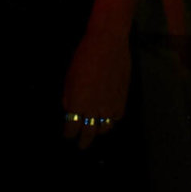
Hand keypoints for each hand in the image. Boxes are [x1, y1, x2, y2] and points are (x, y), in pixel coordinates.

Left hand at [61, 27, 129, 149]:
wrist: (107, 44)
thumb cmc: (83, 58)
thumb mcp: (69, 79)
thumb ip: (69, 99)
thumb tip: (71, 111)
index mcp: (77, 104)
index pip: (72, 128)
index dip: (69, 134)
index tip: (68, 136)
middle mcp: (93, 110)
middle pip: (88, 134)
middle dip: (83, 141)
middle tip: (81, 146)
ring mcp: (110, 107)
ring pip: (104, 128)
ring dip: (98, 130)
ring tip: (95, 131)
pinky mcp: (122, 100)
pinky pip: (116, 118)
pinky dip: (111, 120)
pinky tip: (108, 118)